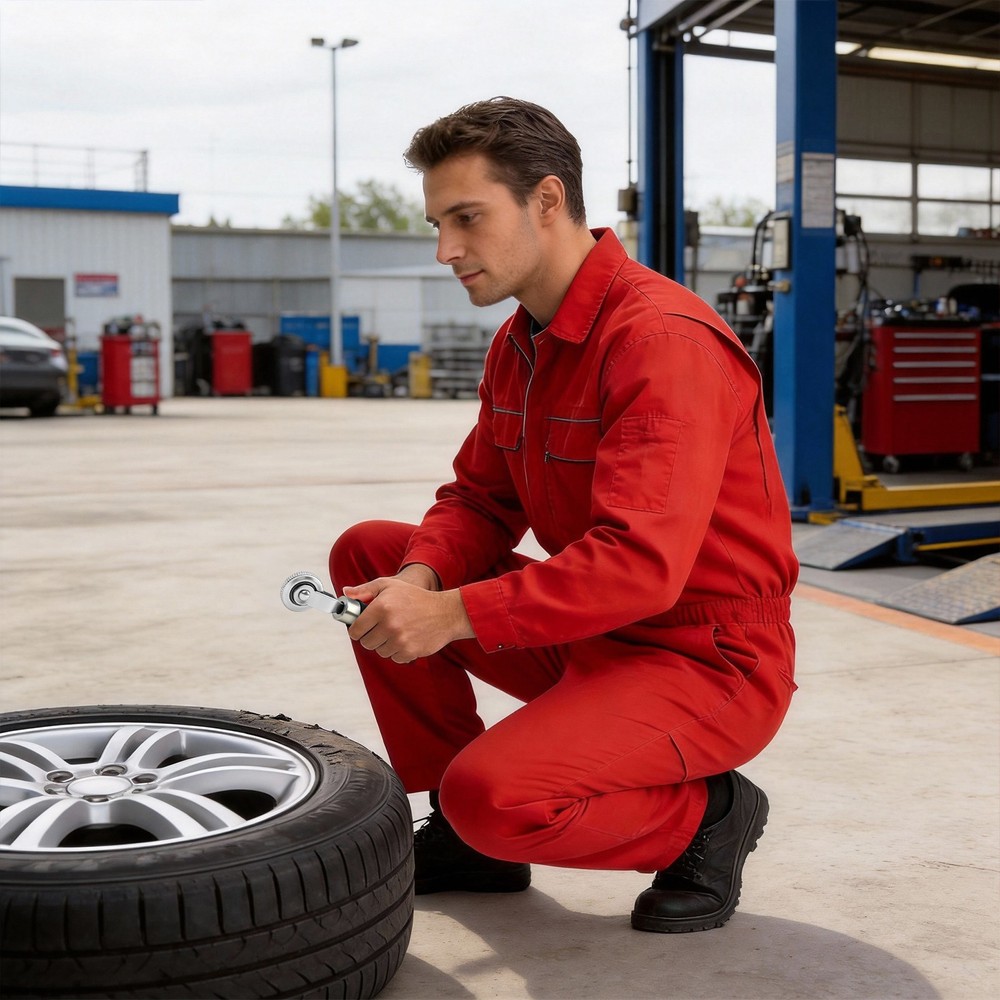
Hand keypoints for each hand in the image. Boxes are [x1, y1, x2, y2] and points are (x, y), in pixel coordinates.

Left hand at [342, 574, 473, 663]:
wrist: (446, 613)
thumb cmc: (416, 598)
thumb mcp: (390, 585)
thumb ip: (365, 590)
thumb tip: (345, 593)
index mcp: (381, 607)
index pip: (355, 630)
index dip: (357, 629)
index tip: (363, 627)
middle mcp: (389, 625)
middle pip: (366, 643)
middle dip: (371, 636)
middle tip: (382, 627)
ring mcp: (399, 640)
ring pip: (379, 651)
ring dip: (385, 644)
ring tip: (397, 631)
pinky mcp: (409, 652)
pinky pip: (394, 657)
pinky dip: (398, 651)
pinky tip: (407, 638)